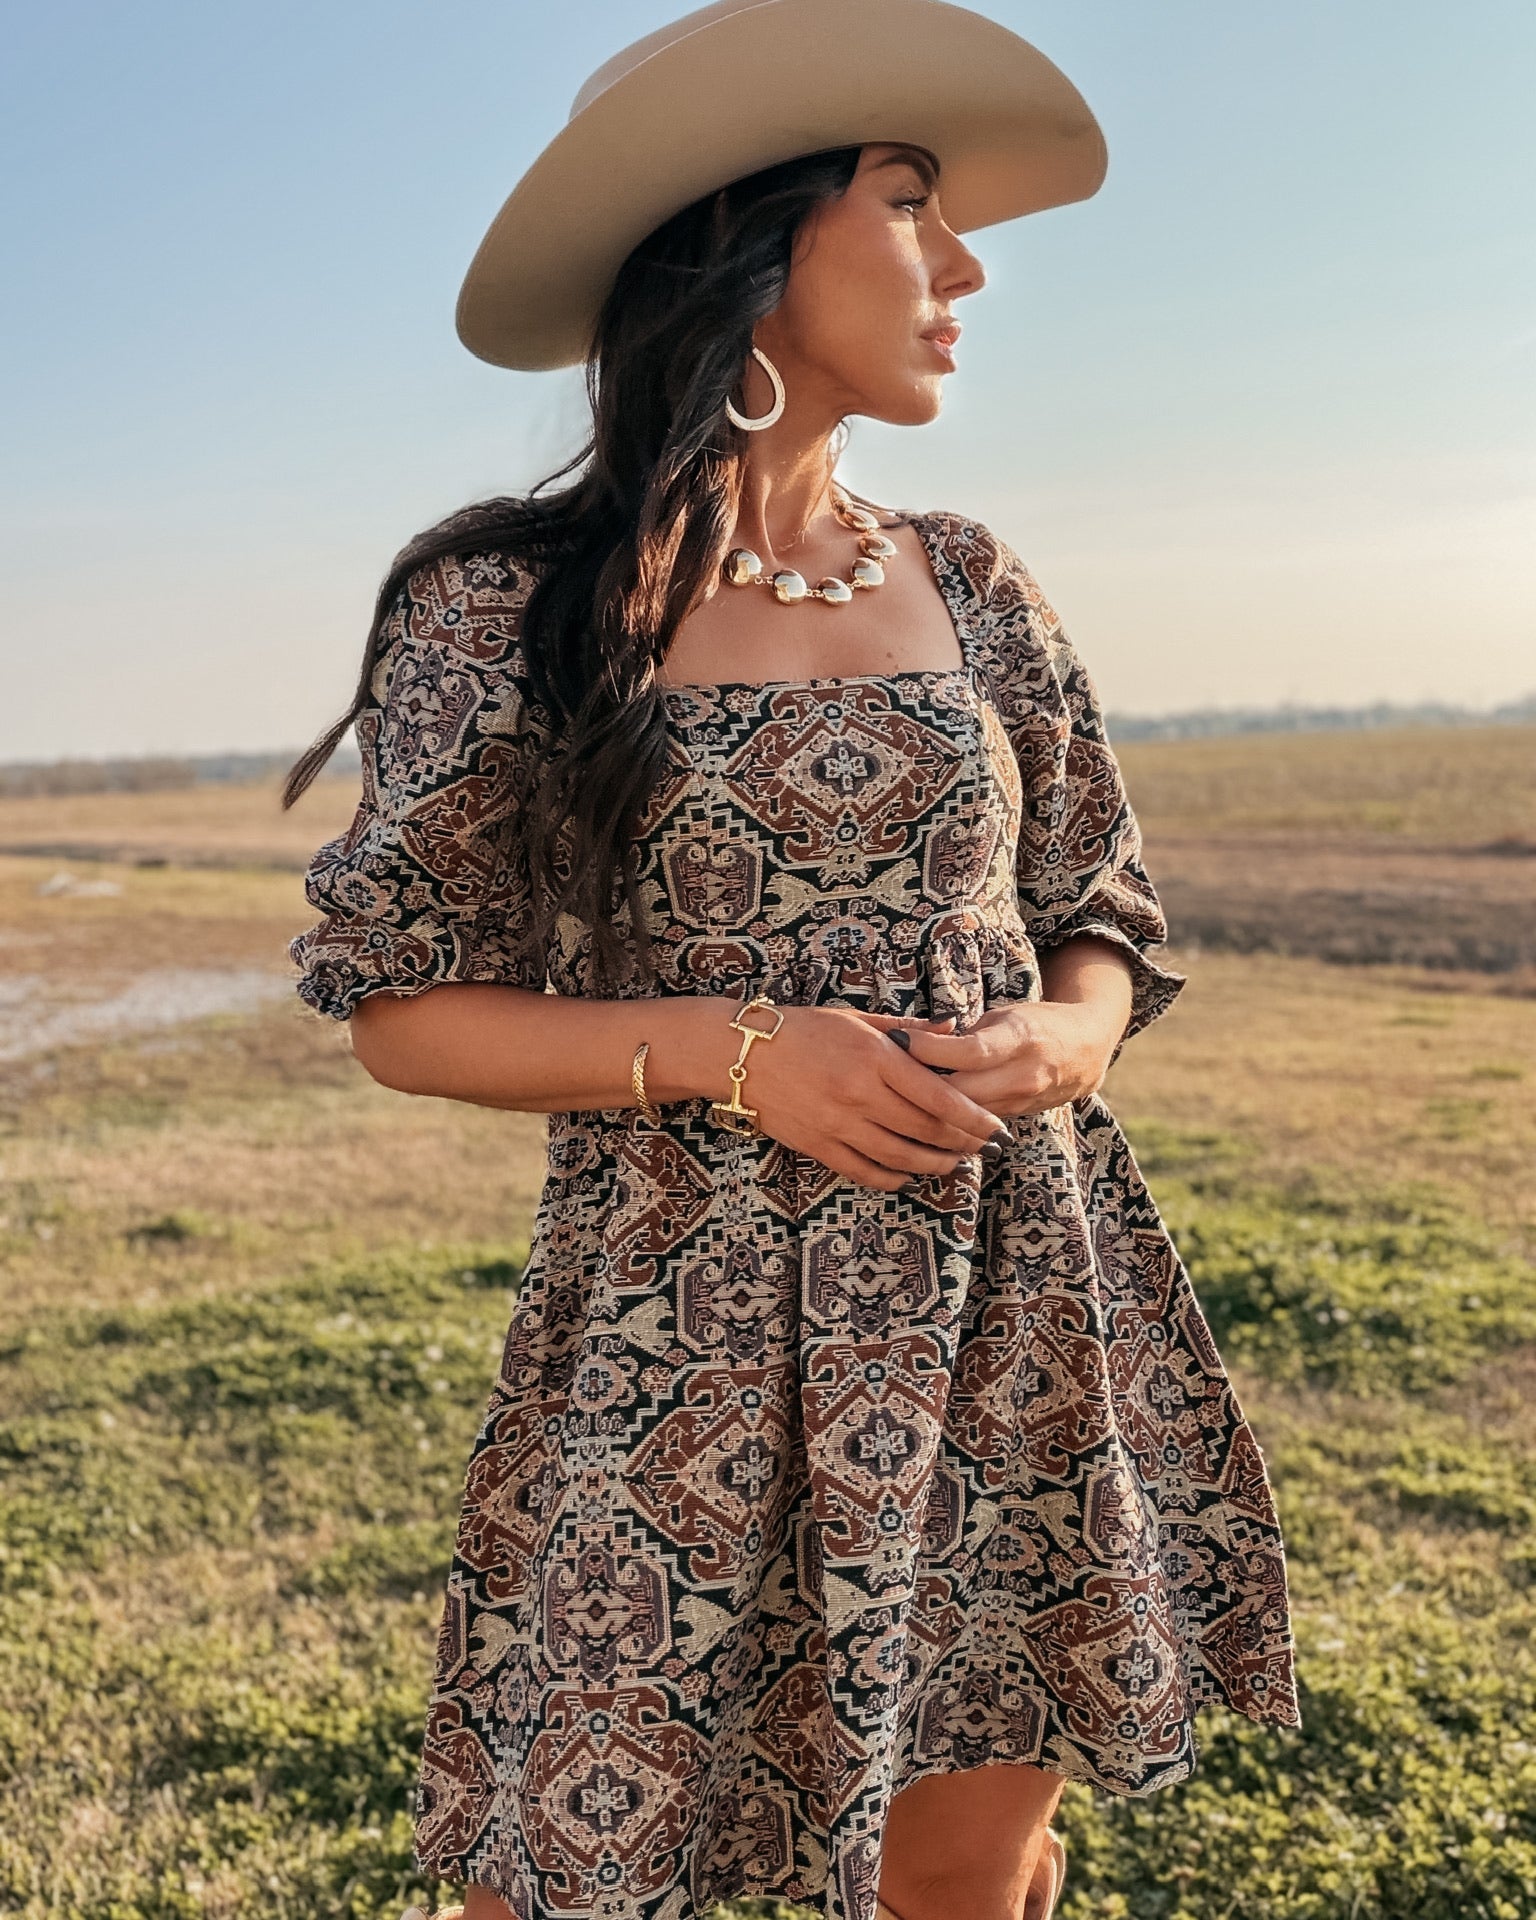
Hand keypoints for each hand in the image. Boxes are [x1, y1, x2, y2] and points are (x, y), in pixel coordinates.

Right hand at [733, 1005, 1009, 1191]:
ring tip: (954, 1164)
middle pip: (926, 1130)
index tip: (994, 1127)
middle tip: (983, 1148)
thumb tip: (954, 1029)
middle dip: (962, 1143)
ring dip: (935, 1165)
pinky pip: (865, 1172)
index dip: (973, 1118)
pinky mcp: (819, 1147)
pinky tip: (909, 1175)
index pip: (938, 1096)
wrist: (741, 1055)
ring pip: (901, 1158)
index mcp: (874, 1058)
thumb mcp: (857, 1019)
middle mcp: (860, 1095)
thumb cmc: (801, 1029)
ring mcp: (838, 1125)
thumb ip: (908, 1030)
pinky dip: (893, 1179)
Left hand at [852, 999, 1123, 1120]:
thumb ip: (963, 1034)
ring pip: (964, 1116)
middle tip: (881, 1078)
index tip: (895, 1042)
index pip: (966, 1052)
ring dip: (929, 1111)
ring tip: (891, 1099)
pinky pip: (974, 1127)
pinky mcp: (1017, 1119)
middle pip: (960, 1093)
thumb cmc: (1034, 1023)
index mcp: (1018, 1038)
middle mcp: (1023, 1074)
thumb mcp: (1001, 1017)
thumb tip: (916, 1042)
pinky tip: (918, 1118)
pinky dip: (947, 1123)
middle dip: (919, 1088)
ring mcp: (1022, 1102)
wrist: (1084, 1051)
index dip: (928, 1049)